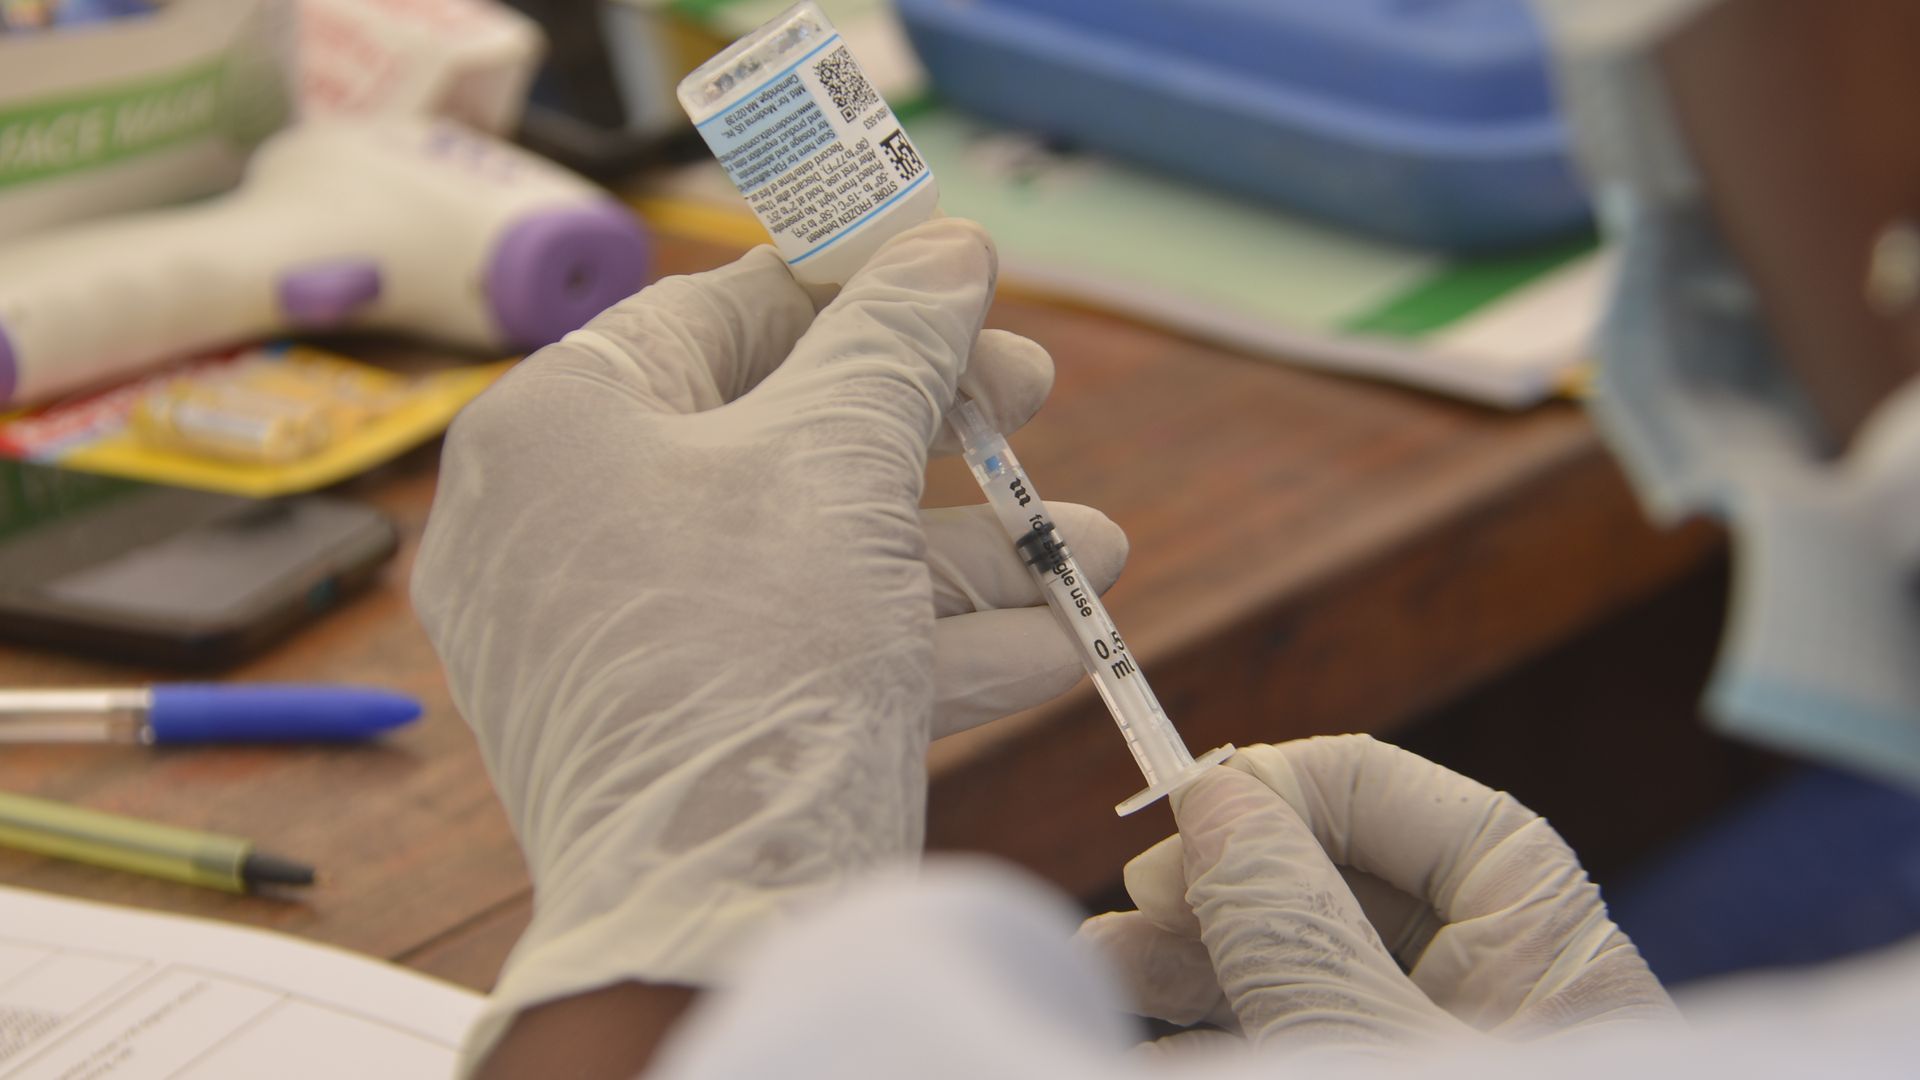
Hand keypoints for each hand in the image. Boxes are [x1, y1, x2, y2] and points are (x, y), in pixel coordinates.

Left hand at [412, 220, 1125, 1058]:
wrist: (708, 925)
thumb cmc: (744, 654)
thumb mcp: (837, 464)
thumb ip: (897, 342)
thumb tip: (948, 248)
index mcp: (559, 425)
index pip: (720, 313)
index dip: (858, 287)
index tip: (963, 281)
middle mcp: (568, 525)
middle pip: (781, 436)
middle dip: (939, 433)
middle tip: (1034, 402)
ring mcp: (618, 639)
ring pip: (813, 558)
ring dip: (967, 555)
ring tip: (1097, 552)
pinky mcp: (678, 732)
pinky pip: (804, 652)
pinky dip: (925, 645)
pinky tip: (1055, 647)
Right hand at [1079, 735, 1676, 1052]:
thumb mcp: (1374, 1050)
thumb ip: (1294, 923)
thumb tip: (1216, 795)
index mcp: (1541, 939)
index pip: (1398, 798)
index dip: (1280, 787)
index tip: (1182, 815)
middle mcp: (1491, 985)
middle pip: (1328, 885)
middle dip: (1214, 891)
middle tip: (1126, 910)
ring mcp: (1432, 1047)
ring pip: (1295, 969)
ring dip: (1188, 965)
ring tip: (1094, 974)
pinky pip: (1290, 1037)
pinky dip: (1216, 1032)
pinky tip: (1140, 1038)